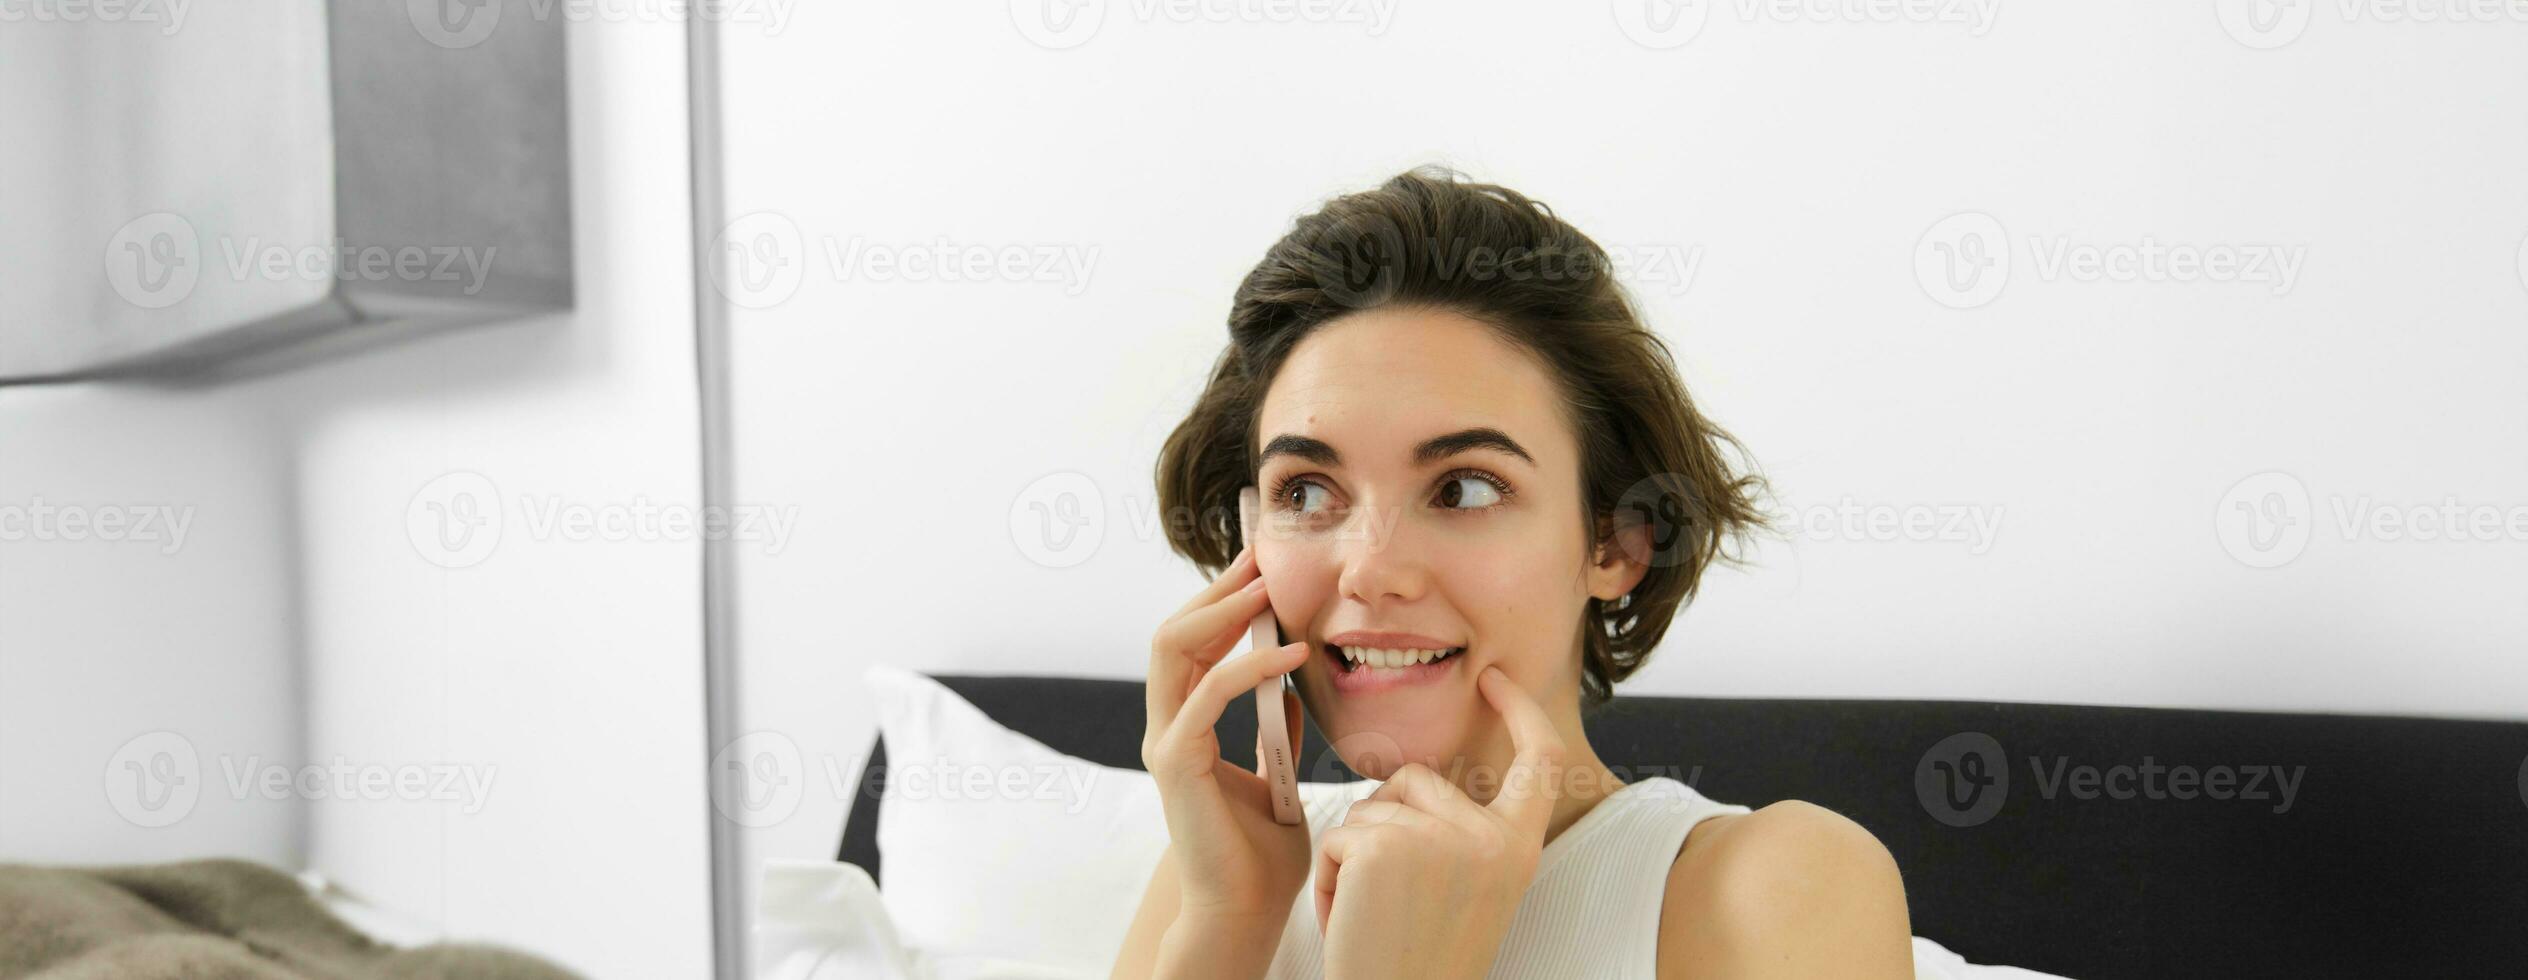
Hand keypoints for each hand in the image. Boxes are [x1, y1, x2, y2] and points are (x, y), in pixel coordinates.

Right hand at [1143, 544, 1313, 925]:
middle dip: (1217, 590)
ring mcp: (1165, 744)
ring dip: (1222, 611)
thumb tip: (1290, 691)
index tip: (1260, 567)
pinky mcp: (1177, 763)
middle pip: (1172, 633)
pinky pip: (1210, 694)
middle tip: (1260, 557)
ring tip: (1268, 589)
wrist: (1247, 912)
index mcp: (1185, 730)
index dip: (1221, 602)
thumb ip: (1274, 733)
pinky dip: (1251, 666)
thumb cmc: (1262, 856)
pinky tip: (1293, 655)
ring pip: (1173, 649)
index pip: (1191, 646)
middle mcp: (1166, 730)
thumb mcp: (1278, 777)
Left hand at [1312, 666, 1565, 979]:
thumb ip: (1462, 834)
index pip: (1538, 758)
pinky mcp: (1382, 849)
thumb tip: (1416, 781)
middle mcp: (1490, 839)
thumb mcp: (1470, 891)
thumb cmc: (1422, 962)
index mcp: (1520, 848)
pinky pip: (1338, 835)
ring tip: (1370, 917)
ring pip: (1370, 808)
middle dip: (1386, 822)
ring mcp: (1438, 840)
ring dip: (1353, 856)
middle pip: (1418, 779)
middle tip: (1389, 898)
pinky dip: (1329, 878)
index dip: (1520, 711)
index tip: (1495, 678)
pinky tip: (1348, 922)